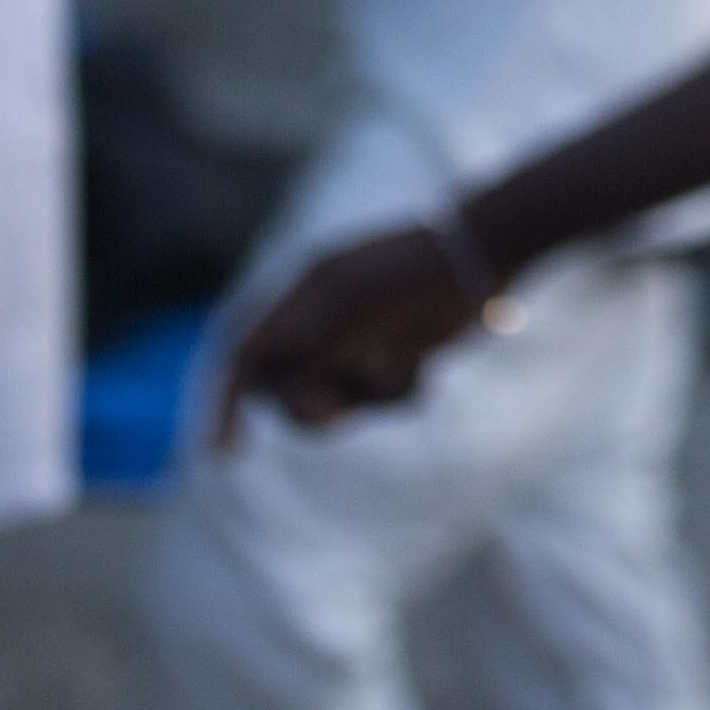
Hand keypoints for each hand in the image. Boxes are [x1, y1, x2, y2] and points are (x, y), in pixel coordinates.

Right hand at [220, 216, 499, 438]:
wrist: (482, 257)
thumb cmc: (412, 269)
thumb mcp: (349, 291)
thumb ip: (301, 324)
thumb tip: (249, 357)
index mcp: (300, 297)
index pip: (245, 355)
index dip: (227, 403)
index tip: (227, 452)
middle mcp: (322, 321)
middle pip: (285, 389)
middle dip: (307, 405)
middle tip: (338, 414)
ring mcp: (358, 341)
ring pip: (336, 399)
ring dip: (362, 399)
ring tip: (400, 367)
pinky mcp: (394, 358)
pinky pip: (378, 400)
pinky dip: (397, 395)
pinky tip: (424, 367)